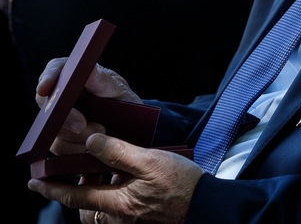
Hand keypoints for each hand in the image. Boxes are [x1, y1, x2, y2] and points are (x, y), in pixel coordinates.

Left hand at [28, 134, 203, 223]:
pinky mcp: (142, 219)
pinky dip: (114, 196)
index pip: (74, 194)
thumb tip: (92, 142)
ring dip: (96, 193)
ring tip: (102, 174)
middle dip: (76, 193)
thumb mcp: (150, 161)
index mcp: (117, 203)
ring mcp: (131, 220)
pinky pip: (117, 210)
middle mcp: (120, 216)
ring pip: (101, 209)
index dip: (52, 187)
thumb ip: (119, 152)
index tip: (34, 181)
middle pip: (85, 207)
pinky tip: (126, 182)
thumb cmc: (183, 185)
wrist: (207, 206)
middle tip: (71, 175)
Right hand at [36, 59, 142, 154]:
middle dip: (65, 116)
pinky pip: (59, 146)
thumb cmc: (122, 100)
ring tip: (100, 131)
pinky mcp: (61, 139)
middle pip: (47, 102)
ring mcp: (58, 118)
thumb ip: (102, 80)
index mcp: (76, 75)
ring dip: (76, 135)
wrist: (129, 126)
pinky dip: (75, 148)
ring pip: (52, 128)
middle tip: (83, 125)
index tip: (45, 88)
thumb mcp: (117, 89)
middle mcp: (62, 96)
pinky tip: (90, 146)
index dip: (48, 77)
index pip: (56, 68)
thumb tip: (88, 69)